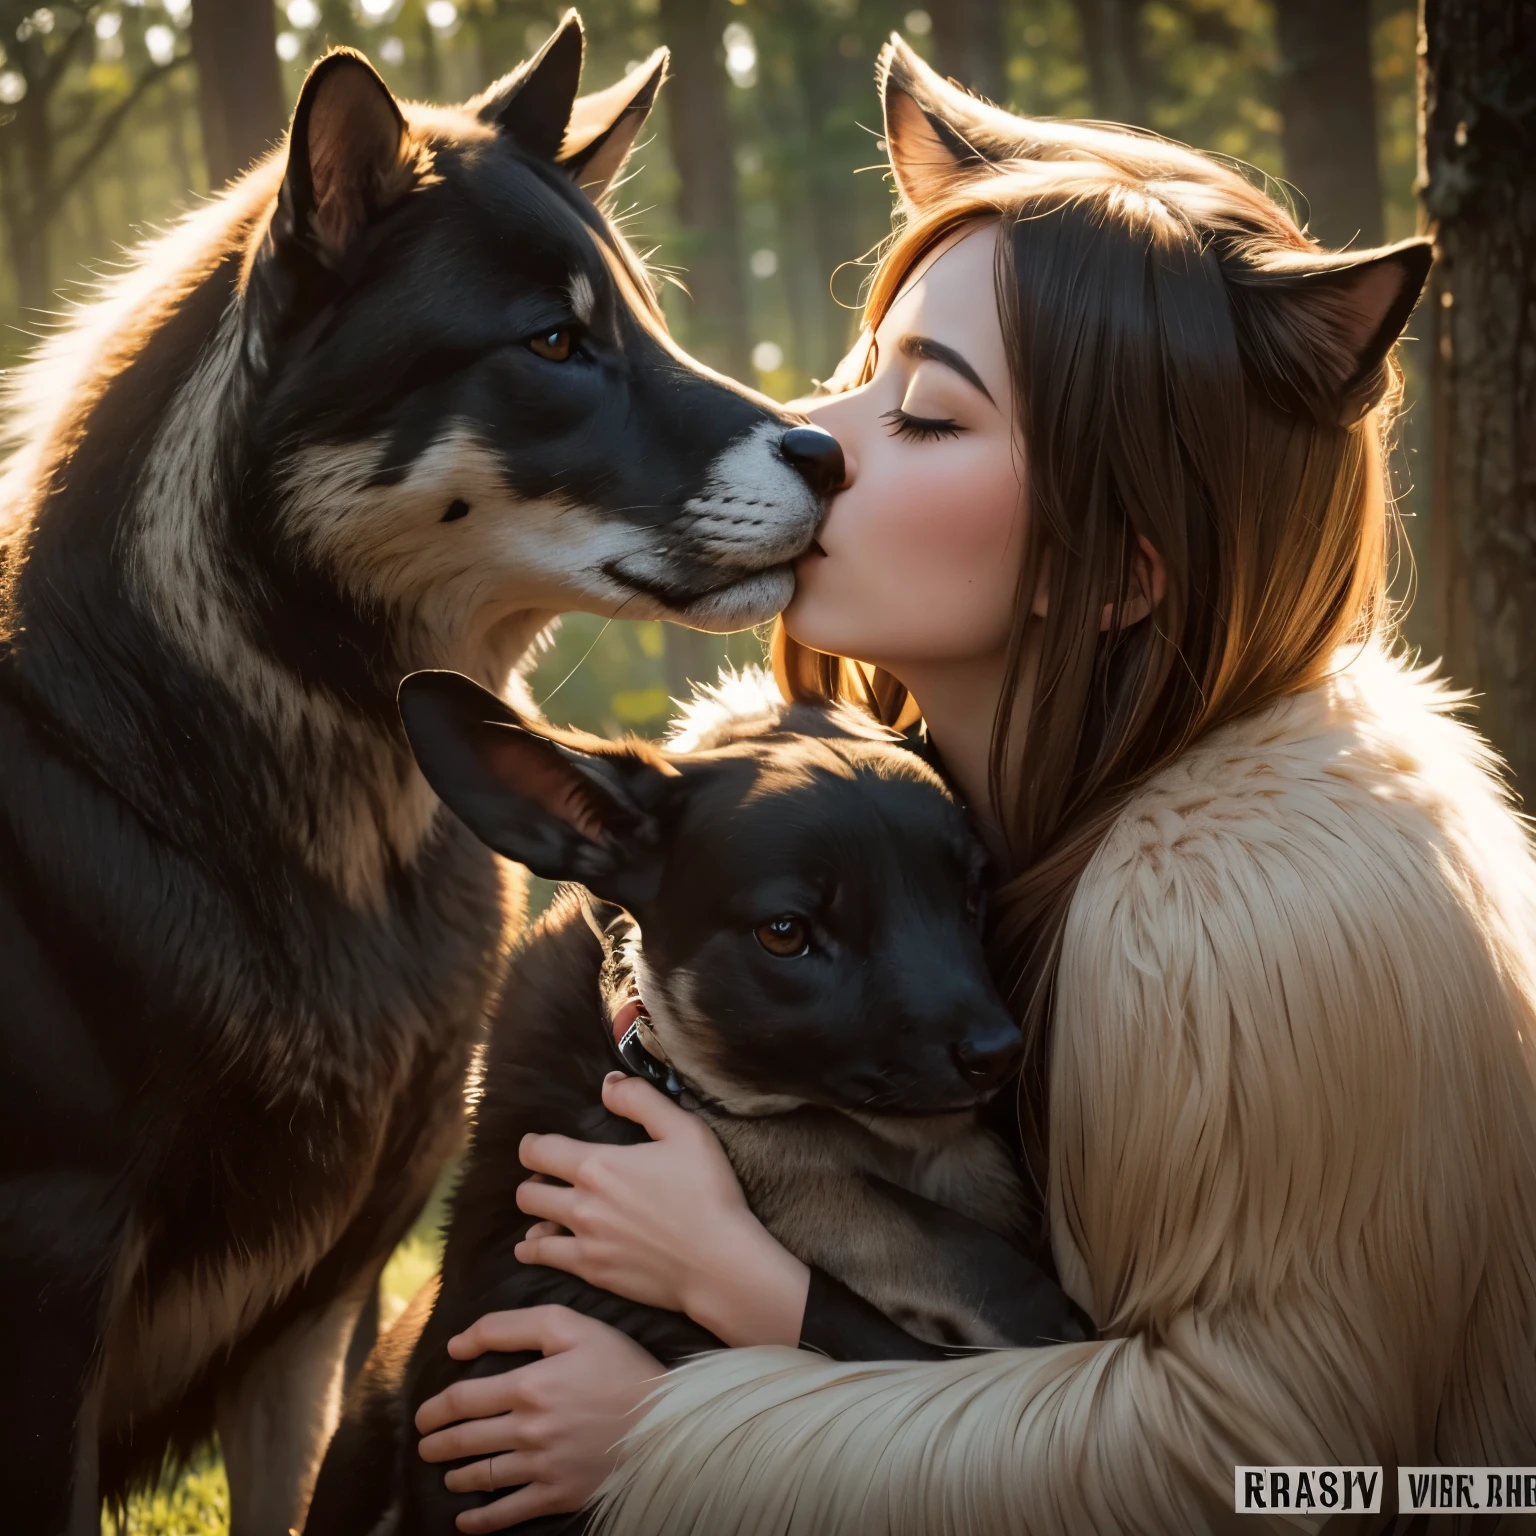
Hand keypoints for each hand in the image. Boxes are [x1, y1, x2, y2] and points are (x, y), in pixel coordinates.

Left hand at [415, 1304, 661, 1532]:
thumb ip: (513, 1326)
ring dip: (456, 1475)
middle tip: (425, 1444)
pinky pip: (508, 1513)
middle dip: (437, 1443)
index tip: (423, 1414)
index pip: (463, 1399)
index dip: (436, 1408)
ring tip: (447, 1473)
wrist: (665, 1420)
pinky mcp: (557, 1495)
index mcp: (527, 1386)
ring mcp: (541, 1467)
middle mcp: (527, 1430)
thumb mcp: (571, 1327)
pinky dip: (481, 1521)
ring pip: (482, 1475)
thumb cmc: (620, 1365)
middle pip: (465, 1439)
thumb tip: (460, 1344)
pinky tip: (465, 1520)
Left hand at [515, 1072, 809, 1346]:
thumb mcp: (684, 1130)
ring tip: (547, 1211)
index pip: (538, 1151)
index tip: (538, 1145)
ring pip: (532, 1228)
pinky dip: (535, 1250)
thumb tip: (607, 1083)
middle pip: (528, 1192)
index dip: (532, 1145)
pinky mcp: (594, 1273)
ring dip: (535, 1215)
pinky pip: (546, 1259)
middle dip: (533, 1180)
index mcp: (597, 1166)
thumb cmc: (707, 1192)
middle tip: (549, 1178)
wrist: (718, 1263)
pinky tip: (537, 1246)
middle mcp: (581, 1205)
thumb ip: (641, 1100)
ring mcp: (585, 1243)